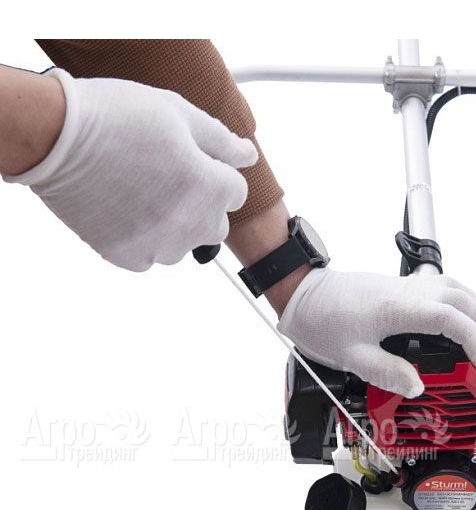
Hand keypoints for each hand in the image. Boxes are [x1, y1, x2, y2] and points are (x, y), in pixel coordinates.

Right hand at [2, 68, 256, 270]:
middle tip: (170, 180)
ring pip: (183, 245)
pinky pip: (149, 258)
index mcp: (208, 186)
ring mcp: (157, 243)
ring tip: (143, 194)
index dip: (218, 174)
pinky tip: (126, 212)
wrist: (55, 136)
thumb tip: (248, 156)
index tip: (196, 164)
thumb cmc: (116, 117)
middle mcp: (189, 222)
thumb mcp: (178, 113)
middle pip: (216, 226)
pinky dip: (144, 241)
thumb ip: (221, 141)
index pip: (236, 193)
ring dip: (174, 226)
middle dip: (203, 205)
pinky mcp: (126, 256)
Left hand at [277, 268, 475, 396]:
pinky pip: (440, 286)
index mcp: (397, 308)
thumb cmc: (321, 321)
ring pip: (454, 287)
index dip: (473, 338)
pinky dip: (461, 299)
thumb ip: (386, 372)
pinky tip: (462, 314)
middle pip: (461, 298)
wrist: (303, 295)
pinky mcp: (398, 287)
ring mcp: (403, 285)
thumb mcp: (351, 356)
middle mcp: (406, 291)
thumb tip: (418, 386)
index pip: (450, 318)